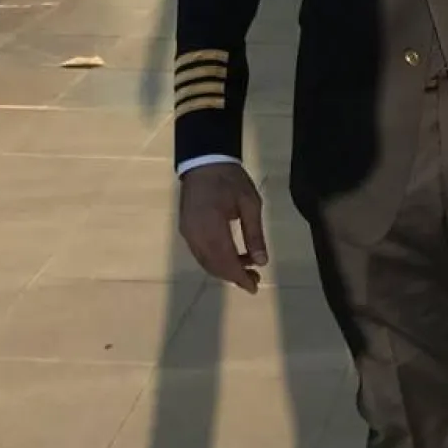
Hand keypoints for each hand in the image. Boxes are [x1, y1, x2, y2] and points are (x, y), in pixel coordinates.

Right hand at [179, 163, 267, 292]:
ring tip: (246, 266)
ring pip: (206, 262)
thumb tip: (261, 261)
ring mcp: (187, 234)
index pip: (226, 262)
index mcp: (212, 228)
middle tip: (255, 277)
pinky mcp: (185, 230)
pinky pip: (200, 253)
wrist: (204, 160)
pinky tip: (230, 255)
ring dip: (224, 268)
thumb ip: (254, 234)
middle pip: (214, 266)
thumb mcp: (250, 203)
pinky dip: (215, 259)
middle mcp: (196, 236)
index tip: (254, 287)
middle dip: (234, 276)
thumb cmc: (230, 179)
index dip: (240, 278)